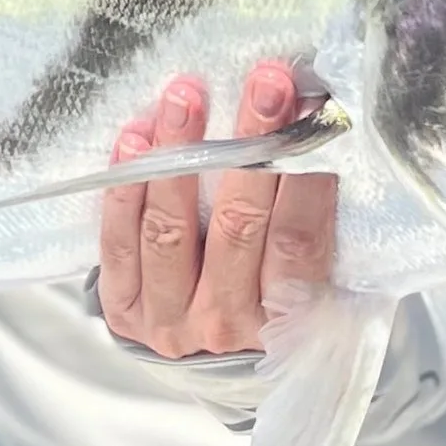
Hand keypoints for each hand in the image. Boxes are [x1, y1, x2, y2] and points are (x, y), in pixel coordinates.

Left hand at [97, 61, 335, 357]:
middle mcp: (227, 324)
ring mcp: (169, 320)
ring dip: (177, 154)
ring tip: (185, 95)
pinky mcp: (123, 309)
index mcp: (288, 322)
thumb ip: (318, 221)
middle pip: (238, 224)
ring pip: (170, 230)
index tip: (314, 112)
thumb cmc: (278, 301)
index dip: (305, 173)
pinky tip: (135, 138)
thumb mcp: (318, 281)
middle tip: (264, 82)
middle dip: (251, 143)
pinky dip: (124, 188)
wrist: (217, 363)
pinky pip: (118, 243)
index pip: (298, 240)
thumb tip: (327, 127)